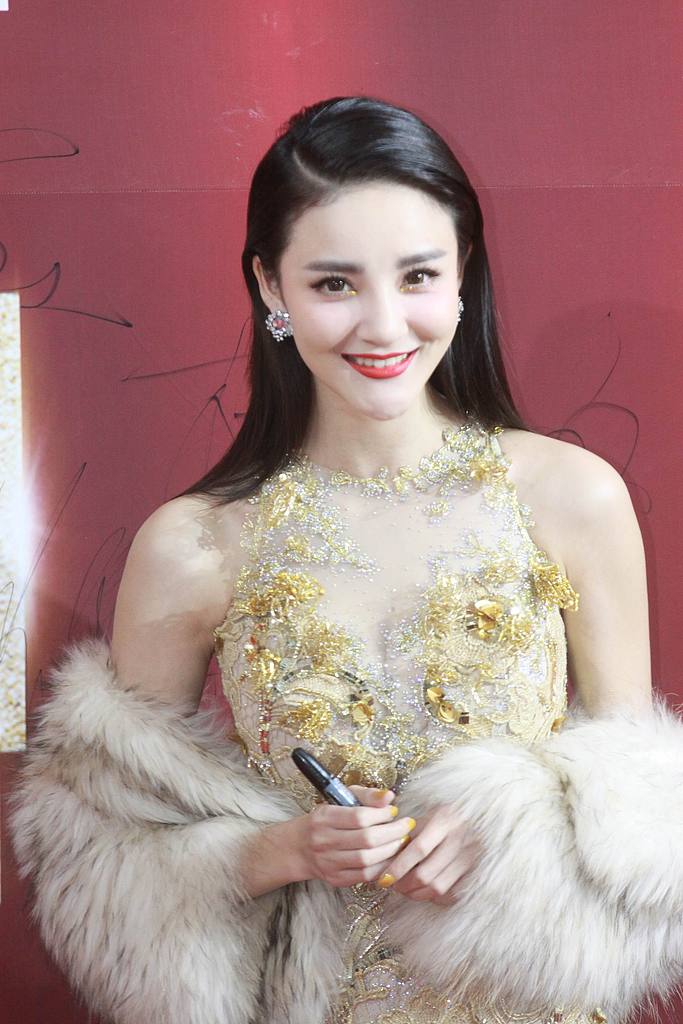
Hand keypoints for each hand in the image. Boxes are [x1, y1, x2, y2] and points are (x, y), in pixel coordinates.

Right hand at [294, 786, 416, 888]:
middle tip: (407, 827)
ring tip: (402, 841)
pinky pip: (364, 876)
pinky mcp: (335, 879)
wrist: (299, 847)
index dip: (382, 814)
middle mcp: (324, 841)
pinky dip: (382, 867)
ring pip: (367, 860)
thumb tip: (389, 796)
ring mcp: (329, 863)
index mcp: (325, 817)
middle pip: (367, 840)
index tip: (395, 811)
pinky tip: (391, 858)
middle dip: (393, 833)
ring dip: (391, 851)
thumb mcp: (341, 800)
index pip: (359, 817)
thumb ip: (366, 796)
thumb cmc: (326, 820)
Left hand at [374, 803, 479, 904]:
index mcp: (445, 820)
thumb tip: (383, 859)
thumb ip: (409, 835)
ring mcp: (470, 856)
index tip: (384, 877)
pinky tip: (424, 891)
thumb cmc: (445, 816)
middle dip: (405, 885)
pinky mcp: (475, 870)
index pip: (419, 849)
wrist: (478, 815)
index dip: (399, 866)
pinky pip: (451, 893)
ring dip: (417, 894)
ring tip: (406, 890)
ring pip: (437, 887)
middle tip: (394, 885)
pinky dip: (434, 897)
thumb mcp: (427, 816)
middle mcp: (460, 838)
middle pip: (426, 873)